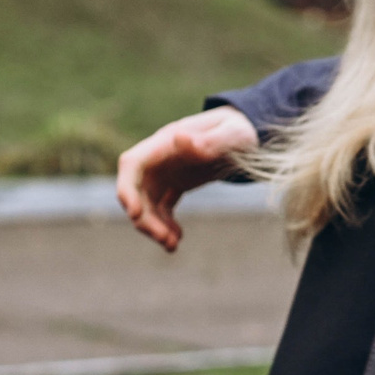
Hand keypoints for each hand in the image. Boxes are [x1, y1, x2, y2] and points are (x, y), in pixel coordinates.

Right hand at [115, 106, 258, 250]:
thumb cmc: (241, 130)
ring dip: (154, 226)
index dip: (127, 188)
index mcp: (166, 142)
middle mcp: (159, 158)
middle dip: (144, 218)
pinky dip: (165, 224)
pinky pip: (162, 207)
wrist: (247, 132)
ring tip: (172, 245)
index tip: (133, 214)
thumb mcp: (232, 134)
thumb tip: (180, 138)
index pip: (132, 163)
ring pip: (146, 203)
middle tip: (165, 240)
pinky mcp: (175, 183)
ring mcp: (165, 171)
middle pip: (136, 189)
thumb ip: (210, 140)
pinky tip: (177, 239)